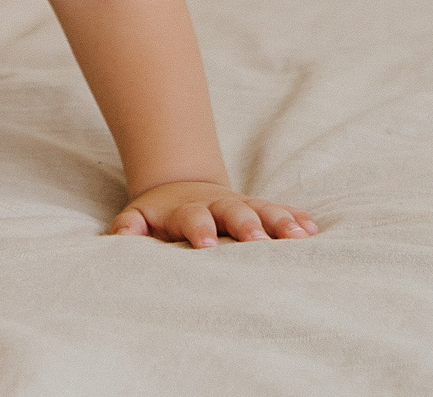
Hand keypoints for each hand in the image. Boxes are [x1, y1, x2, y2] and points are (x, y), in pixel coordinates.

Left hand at [111, 180, 316, 246]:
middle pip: (234, 211)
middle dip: (246, 225)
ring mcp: (241, 206)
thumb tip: (121, 234)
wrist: (181, 186)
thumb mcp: (138, 216)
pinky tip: (312, 230)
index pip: (193, 218)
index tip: (206, 245)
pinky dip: (296, 219)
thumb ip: (129, 226)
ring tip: (298, 237)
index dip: (200, 229)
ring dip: (279, 222)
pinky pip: (280, 212)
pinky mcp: (259, 210)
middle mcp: (218, 206)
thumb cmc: (159, 216)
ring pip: (263, 210)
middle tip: (258, 241)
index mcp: (186, 211)